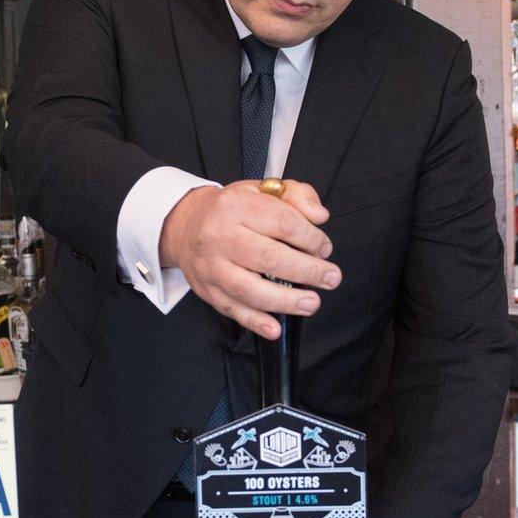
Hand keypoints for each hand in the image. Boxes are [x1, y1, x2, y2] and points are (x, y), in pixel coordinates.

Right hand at [157, 179, 339, 338]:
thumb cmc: (232, 210)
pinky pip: (233, 310)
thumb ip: (297, 195)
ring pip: (250, 289)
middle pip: (269, 257)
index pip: (282, 222)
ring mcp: (212, 267)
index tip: (324, 248)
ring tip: (311, 303)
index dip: (311, 238)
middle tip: (331, 277)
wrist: (186, 226)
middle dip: (307, 271)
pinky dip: (255, 322)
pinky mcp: (208, 291)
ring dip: (286, 300)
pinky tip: (275, 328)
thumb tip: (319, 217)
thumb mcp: (263, 189)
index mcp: (236, 206)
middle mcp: (220, 236)